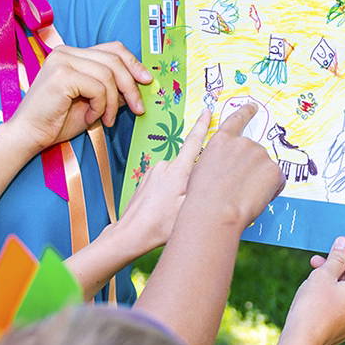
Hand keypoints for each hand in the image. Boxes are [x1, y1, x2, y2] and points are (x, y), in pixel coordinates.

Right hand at [1, 42, 153, 155]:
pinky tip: (91, 117)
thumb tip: (140, 84)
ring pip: (108, 75)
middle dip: (131, 86)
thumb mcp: (93, 103)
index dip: (133, 63)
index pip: (112, 49)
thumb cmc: (57, 122)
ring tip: (106, 120)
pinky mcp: (62, 75)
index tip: (147, 81)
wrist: (29, 136)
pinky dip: (100, 106)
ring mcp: (62, 60)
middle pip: (114, 59)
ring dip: (113, 102)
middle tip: (139, 109)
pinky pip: (98, 88)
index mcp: (72, 54)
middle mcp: (66, 52)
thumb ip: (113, 90)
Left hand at [109, 109, 204, 251]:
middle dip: (193, 178)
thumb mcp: (189, 208)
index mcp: (177, 170)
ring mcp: (152, 172)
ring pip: (175, 174)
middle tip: (190, 199)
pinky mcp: (145, 180)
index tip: (207, 111)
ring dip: (180, 187)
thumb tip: (213, 175)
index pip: (194, 141)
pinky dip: (168, 190)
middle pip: (187, 164)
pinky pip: (164, 180)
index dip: (202, 125)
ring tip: (174, 208)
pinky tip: (165, 207)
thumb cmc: (160, 225)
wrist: (130, 233)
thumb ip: (202, 187)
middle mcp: (164, 166)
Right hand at [185, 104, 282, 228]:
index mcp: (222, 141)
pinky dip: (270, 192)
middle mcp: (243, 143)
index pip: (237, 119)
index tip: (252, 107)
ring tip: (243, 196)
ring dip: (260, 182)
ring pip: (265, 170)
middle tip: (239, 189)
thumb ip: (219, 160)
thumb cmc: (202, 197)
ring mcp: (261, 155)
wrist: (214, 212)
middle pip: (255, 154)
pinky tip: (254, 199)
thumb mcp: (202, 169)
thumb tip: (230, 168)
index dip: (246, 112)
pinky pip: (277, 182)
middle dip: (252, 170)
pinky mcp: (274, 170)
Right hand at [284, 237, 344, 344]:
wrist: (302, 343)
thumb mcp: (322, 275)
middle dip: (339, 264)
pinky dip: (334, 295)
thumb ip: (336, 258)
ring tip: (313, 274)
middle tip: (318, 259)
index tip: (338, 244)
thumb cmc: (312, 307)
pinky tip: (316, 293)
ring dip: (334, 279)